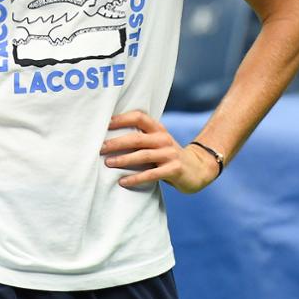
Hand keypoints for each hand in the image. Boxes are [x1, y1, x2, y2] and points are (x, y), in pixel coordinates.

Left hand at [100, 110, 219, 193]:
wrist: (198, 169)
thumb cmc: (168, 155)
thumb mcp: (157, 142)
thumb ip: (140, 138)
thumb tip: (108, 138)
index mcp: (158, 129)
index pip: (139, 116)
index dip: (121, 118)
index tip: (104, 124)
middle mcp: (164, 139)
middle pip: (137, 138)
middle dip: (117, 142)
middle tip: (100, 148)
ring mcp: (170, 154)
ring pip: (143, 155)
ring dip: (124, 159)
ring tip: (108, 163)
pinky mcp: (174, 169)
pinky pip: (151, 174)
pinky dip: (136, 178)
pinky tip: (123, 181)